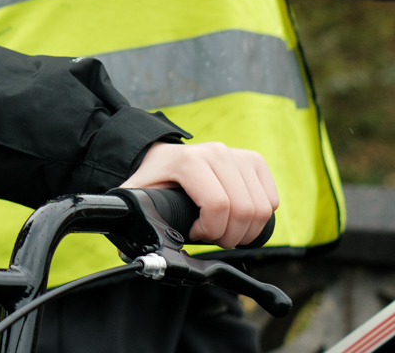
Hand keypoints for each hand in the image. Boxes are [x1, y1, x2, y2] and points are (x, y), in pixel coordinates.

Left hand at [120, 141, 277, 248]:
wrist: (164, 157)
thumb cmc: (154, 180)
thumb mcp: (138, 196)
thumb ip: (131, 215)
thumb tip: (122, 243)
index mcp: (190, 161)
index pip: (218, 206)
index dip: (211, 231)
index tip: (194, 233)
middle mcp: (217, 152)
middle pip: (244, 210)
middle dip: (230, 236)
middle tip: (212, 237)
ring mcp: (238, 154)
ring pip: (262, 209)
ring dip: (245, 231)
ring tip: (223, 229)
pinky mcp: (254, 161)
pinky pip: (271, 201)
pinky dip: (258, 220)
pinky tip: (236, 218)